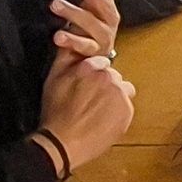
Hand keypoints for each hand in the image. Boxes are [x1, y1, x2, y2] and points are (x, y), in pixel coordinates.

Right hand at [37, 33, 134, 171]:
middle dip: (105, 87)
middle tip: (91, 102)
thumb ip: (66, 56)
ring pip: (122, 91)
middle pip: (113, 77)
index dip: (95, 77)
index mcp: (91, 66)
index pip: (102, 64)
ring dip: (114, 98)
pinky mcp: (127, 111)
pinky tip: (103, 121)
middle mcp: (108, 77)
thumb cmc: (55, 112)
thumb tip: (69, 38)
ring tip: (97, 113)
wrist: (62, 142)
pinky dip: (118, 113)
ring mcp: (119, 94)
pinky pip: (126, 107)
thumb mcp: (54, 78)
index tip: (89, 88)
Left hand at [48, 0, 120, 55]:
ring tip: (57, 8)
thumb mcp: (92, 0)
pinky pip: (84, 48)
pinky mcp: (93, 55)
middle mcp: (109, 23)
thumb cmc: (91, 24)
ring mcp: (102, 40)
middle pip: (104, 10)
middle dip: (92, 1)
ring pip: (92, 28)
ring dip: (75, 18)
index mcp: (108, 8)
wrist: (90, 58)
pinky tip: (59, 37)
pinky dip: (72, 42)